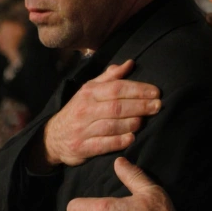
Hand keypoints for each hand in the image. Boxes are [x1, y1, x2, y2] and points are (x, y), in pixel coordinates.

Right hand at [43, 60, 160, 166]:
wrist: (53, 137)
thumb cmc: (78, 110)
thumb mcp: (90, 90)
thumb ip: (110, 78)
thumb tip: (130, 63)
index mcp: (89, 92)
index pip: (117, 88)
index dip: (138, 90)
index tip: (156, 92)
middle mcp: (85, 109)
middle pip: (117, 107)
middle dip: (140, 106)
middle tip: (158, 106)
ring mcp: (83, 129)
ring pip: (111, 125)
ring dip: (131, 123)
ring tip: (144, 121)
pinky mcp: (82, 147)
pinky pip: (103, 145)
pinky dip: (119, 141)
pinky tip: (131, 138)